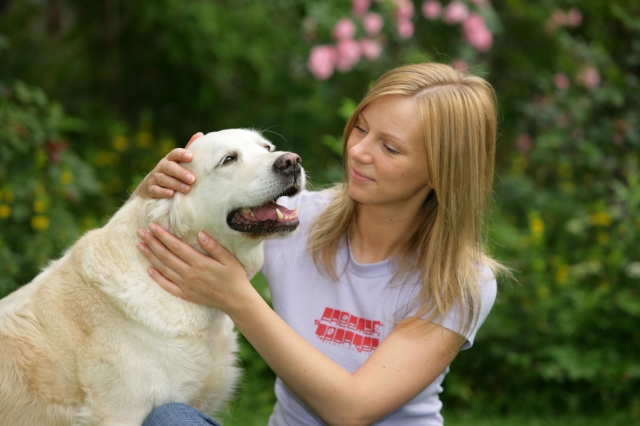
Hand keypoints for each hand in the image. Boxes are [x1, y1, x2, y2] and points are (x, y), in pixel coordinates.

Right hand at [133, 132, 202, 198]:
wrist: (150, 189)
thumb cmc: (171, 174)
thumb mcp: (179, 162)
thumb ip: (189, 150)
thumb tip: (200, 134)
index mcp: (170, 160)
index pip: (174, 154)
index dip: (181, 154)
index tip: (191, 157)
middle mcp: (161, 167)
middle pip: (169, 167)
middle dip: (181, 173)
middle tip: (193, 179)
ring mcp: (154, 178)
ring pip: (163, 179)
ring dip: (176, 184)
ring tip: (187, 189)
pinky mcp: (149, 189)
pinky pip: (155, 190)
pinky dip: (163, 192)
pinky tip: (171, 194)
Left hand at [136, 222, 252, 311]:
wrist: (236, 301)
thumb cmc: (235, 277)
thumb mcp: (229, 259)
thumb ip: (214, 247)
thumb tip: (200, 234)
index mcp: (199, 263)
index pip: (176, 246)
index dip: (163, 236)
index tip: (152, 226)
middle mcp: (189, 274)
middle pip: (166, 256)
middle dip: (152, 243)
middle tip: (140, 232)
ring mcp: (185, 285)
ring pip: (163, 268)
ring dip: (150, 256)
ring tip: (140, 246)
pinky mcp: (185, 294)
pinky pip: (167, 285)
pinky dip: (157, 277)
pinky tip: (149, 269)